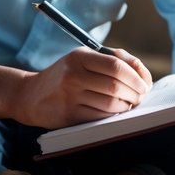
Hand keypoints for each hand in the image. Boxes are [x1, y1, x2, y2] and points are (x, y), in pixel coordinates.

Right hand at [0, 47, 152, 128]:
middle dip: (135, 94)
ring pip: (111, 104)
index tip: (145, 84)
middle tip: (141, 97)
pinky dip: (113, 115)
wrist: (30, 95)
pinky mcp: (68, 115)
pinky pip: (101, 117)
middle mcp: (73, 75)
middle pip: (116, 86)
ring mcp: (69, 97)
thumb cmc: (65, 75)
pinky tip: (115, 112)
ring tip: (129, 104)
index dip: (137, 77)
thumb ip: (112, 59)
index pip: (117, 66)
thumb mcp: (82, 58)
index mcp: (79, 56)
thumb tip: (141, 72)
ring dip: (127, 106)